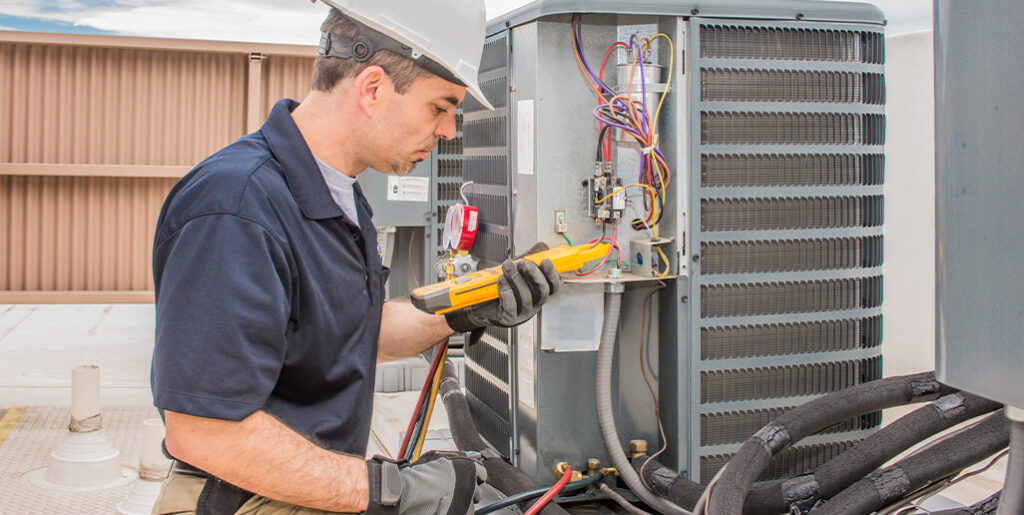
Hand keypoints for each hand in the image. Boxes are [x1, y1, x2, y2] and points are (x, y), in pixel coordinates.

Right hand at [365, 451, 485, 513]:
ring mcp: (467, 503)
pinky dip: (456, 511)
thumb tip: (466, 456)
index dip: (472, 477)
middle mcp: (471, 486)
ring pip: (470, 505)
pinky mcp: (461, 514)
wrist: (404, 494)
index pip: (481, 473)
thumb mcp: (438, 459)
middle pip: (477, 491)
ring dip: (461, 503)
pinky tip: (442, 508)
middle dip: (467, 492)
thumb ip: (455, 459)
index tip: (465, 480)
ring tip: (443, 501)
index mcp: (469, 468)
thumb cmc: (417, 475)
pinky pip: (463, 513)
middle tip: (451, 492)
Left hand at [444, 258, 560, 331]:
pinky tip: (501, 281)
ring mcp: (522, 313)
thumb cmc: (499, 287)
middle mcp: (533, 304)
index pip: (553, 285)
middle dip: (534, 275)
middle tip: (523, 263)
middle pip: (543, 291)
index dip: (552, 274)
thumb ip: (530, 258)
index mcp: (537, 293)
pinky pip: (511, 306)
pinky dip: (506, 291)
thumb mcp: (516, 269)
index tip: (545, 261)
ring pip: (526, 297)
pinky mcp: (509, 318)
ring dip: (516, 279)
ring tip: (507, 267)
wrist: (478, 303)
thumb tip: (541, 247)